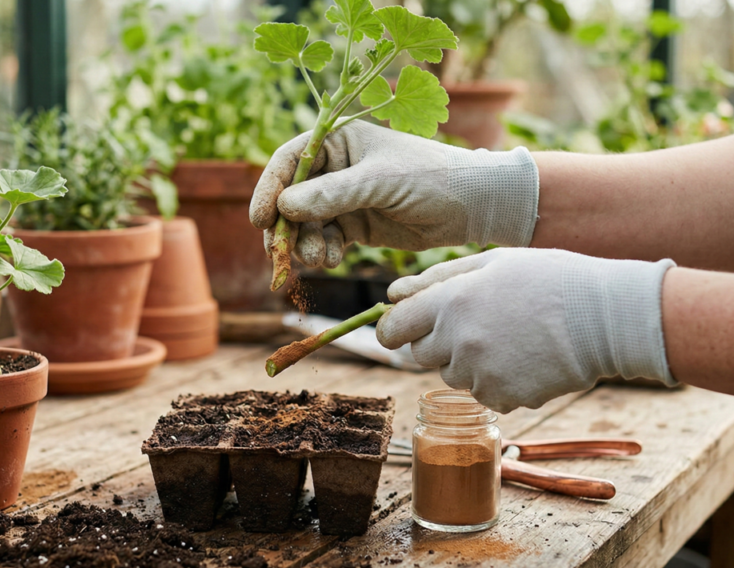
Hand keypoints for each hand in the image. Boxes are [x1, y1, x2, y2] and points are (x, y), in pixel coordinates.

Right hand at [249, 120, 539, 267]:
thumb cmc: (431, 177)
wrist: (473, 206)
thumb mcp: (380, 182)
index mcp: (339, 141)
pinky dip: (323, 253)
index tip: (260, 220)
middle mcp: (336, 168)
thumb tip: (284, 208)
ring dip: (305, 245)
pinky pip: (325, 240)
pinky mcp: (355, 225)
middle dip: (284, 227)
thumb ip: (332, 194)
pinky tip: (332, 260)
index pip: (290, 161)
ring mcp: (343, 198)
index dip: (270, 189)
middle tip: (281, 255)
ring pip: (305, 224)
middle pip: (291, 198)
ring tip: (319, 261)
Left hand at [376, 248, 677, 412]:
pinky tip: (526, 359)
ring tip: (510, 338)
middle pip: (421, 354)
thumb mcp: (493, 263)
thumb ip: (436, 278)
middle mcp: (458, 341)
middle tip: (477, 323)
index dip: (394, 329)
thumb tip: (391, 294)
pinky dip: (497, 381)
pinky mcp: (503, 398)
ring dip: (469, 362)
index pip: (394, 328)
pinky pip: (484, 394)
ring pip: (453, 376)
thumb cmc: (550, 279)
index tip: (403, 328)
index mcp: (451, 302)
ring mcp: (480, 374)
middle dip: (438, 342)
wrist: (607, 318)